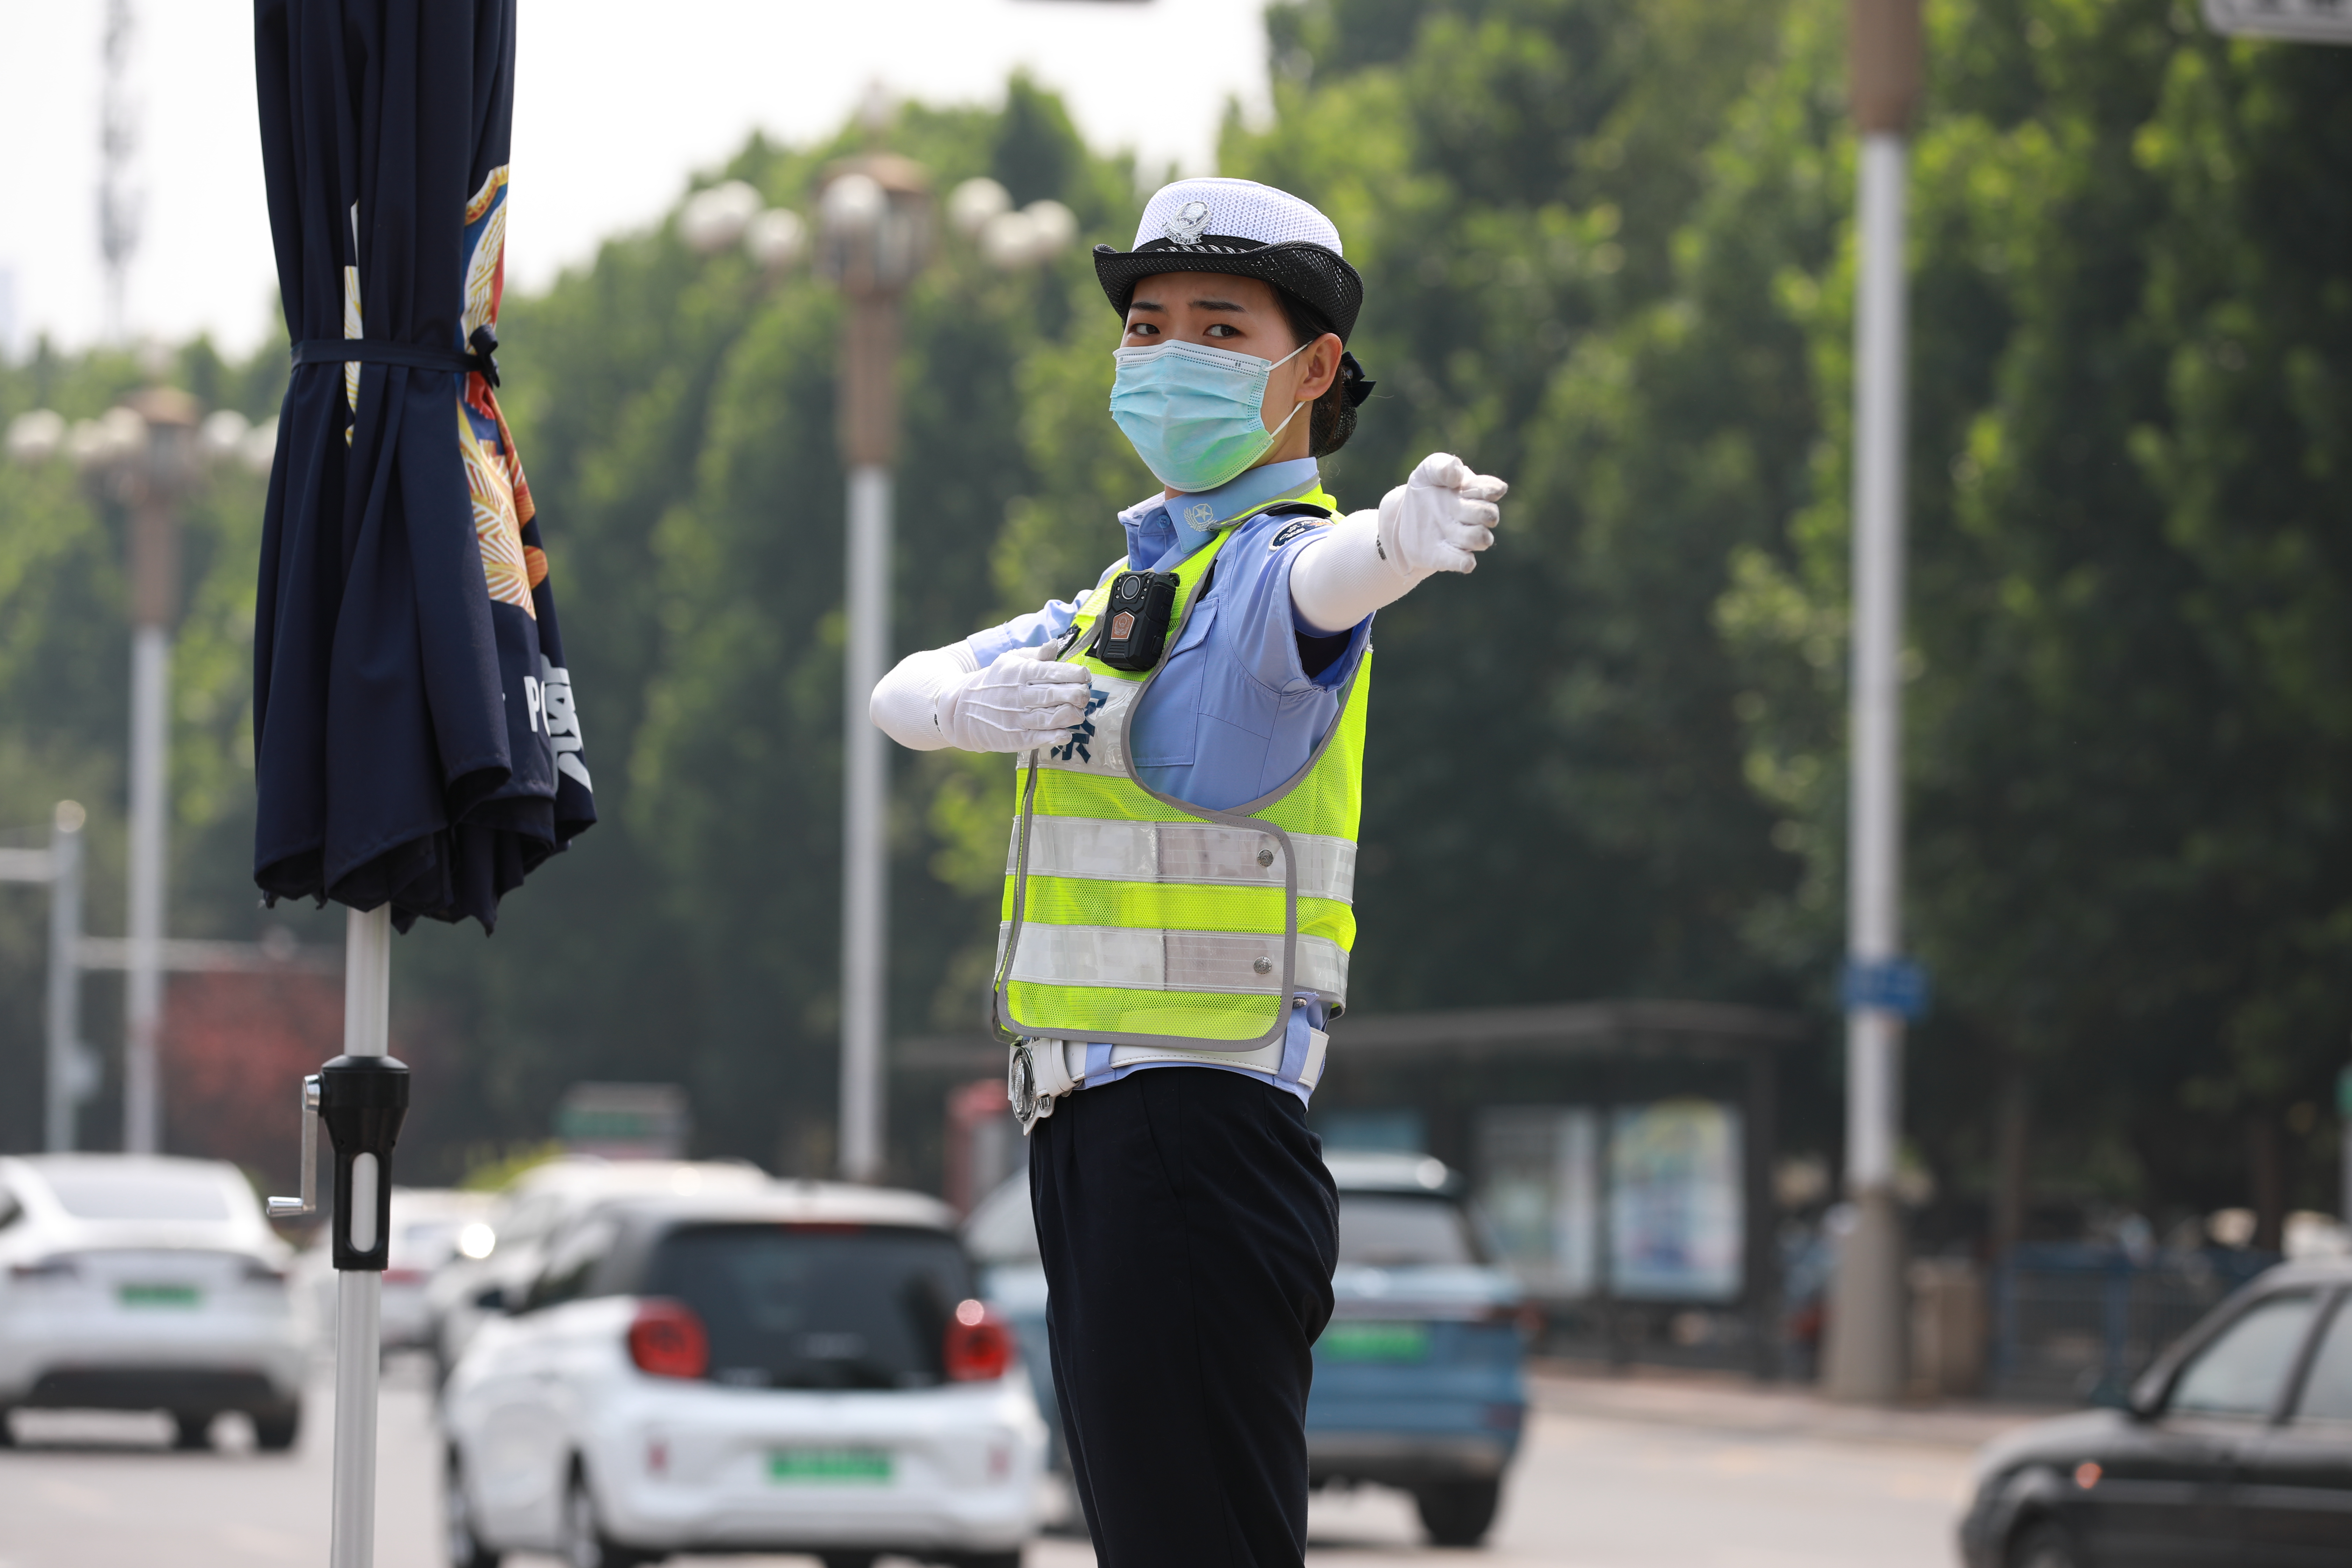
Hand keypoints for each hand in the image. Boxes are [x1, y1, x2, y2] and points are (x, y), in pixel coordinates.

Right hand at [936, 644, 1094, 752]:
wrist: (962, 709)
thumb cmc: (994, 682)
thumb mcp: (1009, 661)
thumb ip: (1036, 654)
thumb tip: (1056, 644)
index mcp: (1019, 673)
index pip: (1050, 671)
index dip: (1072, 674)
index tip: (1085, 676)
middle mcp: (1018, 695)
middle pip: (1052, 695)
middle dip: (1075, 695)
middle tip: (1085, 695)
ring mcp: (1016, 718)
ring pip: (1048, 718)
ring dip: (1069, 716)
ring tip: (1079, 713)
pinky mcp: (1015, 737)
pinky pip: (1038, 738)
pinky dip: (1054, 737)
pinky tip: (1066, 734)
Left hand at [1378, 452, 1508, 575]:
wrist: (1403, 515)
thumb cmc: (1425, 488)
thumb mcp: (1429, 470)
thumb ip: (1443, 465)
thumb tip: (1456, 475)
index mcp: (1473, 493)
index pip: (1490, 490)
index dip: (1485, 489)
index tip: (1466, 487)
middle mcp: (1471, 517)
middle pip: (1489, 516)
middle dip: (1483, 513)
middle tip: (1461, 507)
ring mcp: (1460, 538)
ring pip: (1480, 539)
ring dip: (1476, 535)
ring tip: (1457, 529)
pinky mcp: (1445, 556)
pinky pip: (1462, 562)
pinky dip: (1465, 562)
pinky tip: (1466, 562)